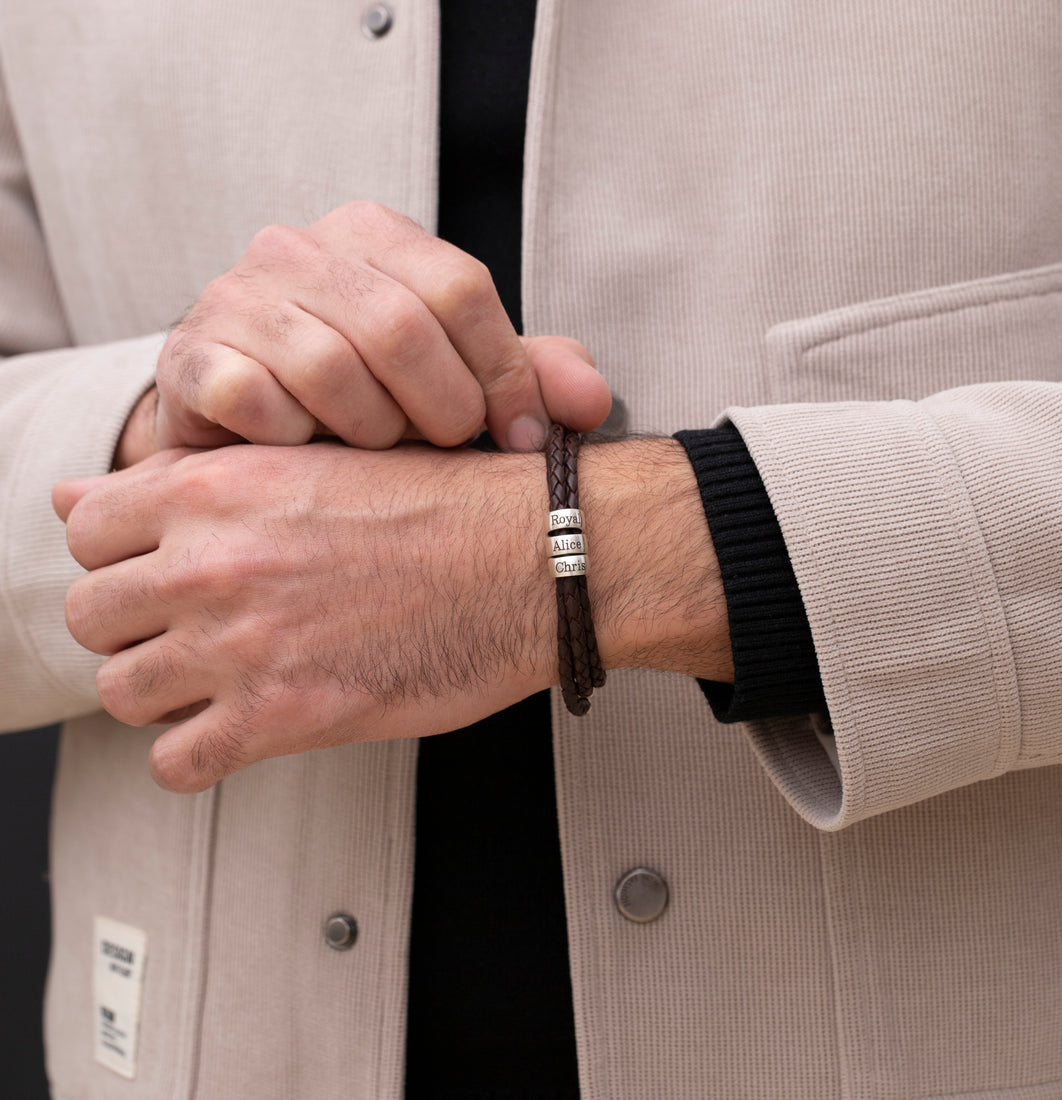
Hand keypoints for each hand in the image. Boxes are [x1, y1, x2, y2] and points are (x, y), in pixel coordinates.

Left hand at [54, 440, 730, 791]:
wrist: (529, 559)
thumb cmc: (446, 505)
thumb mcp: (313, 461)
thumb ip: (192, 478)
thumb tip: (74, 494)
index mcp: (218, 487)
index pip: (88, 529)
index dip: (123, 553)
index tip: (162, 568)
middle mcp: (211, 563)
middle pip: (93, 613)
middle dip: (136, 625)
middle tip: (194, 627)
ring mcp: (239, 643)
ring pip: (121, 690)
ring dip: (163, 692)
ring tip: (220, 680)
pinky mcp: (280, 718)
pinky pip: (176, 763)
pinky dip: (198, 755)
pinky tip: (241, 728)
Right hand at [134, 202, 609, 464]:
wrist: (245, 416)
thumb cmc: (365, 395)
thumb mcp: (453, 376)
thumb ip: (521, 375)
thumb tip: (595, 401)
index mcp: (374, 234)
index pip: (462, 288)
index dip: (504, 373)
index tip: (521, 438)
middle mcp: (300, 248)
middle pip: (401, 327)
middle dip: (441, 410)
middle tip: (445, 450)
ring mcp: (236, 298)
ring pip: (330, 368)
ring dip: (370, 432)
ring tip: (373, 451)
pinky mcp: (194, 358)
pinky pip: (255, 400)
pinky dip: (295, 440)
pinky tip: (306, 452)